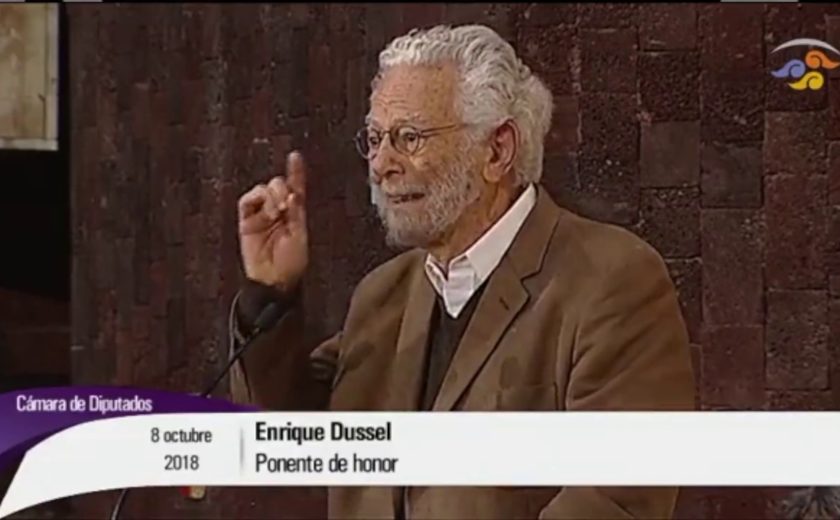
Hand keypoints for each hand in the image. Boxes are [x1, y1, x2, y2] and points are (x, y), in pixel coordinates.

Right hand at [237, 151, 307, 293]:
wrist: (274, 280)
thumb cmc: (291, 262)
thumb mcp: (299, 235)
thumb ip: (295, 212)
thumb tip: (292, 193)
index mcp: (294, 212)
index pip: (295, 188)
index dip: (295, 172)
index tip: (294, 156)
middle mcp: (277, 210)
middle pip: (278, 184)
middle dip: (282, 189)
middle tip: (286, 204)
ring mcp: (261, 214)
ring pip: (263, 189)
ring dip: (271, 195)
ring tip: (276, 211)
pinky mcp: (246, 220)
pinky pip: (247, 201)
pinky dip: (257, 199)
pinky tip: (266, 211)